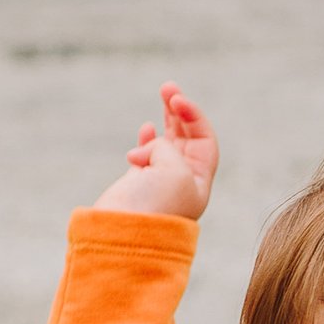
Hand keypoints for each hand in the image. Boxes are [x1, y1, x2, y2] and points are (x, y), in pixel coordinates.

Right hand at [94, 83, 217, 220]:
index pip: (204, 140)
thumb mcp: (174, 171)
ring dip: (167, 120)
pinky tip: (146, 126)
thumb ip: (168, 150)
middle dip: (180, 112)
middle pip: (187, 139)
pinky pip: (146, 157)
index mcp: (198, 181)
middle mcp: (181, 182)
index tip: (177, 101)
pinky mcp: (136, 185)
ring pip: (167, 144)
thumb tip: (149, 149)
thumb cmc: (153, 206)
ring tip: (163, 96)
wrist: (119, 235)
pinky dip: (147, 139)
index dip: (194, 116)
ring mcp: (158, 183)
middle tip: (168, 88)